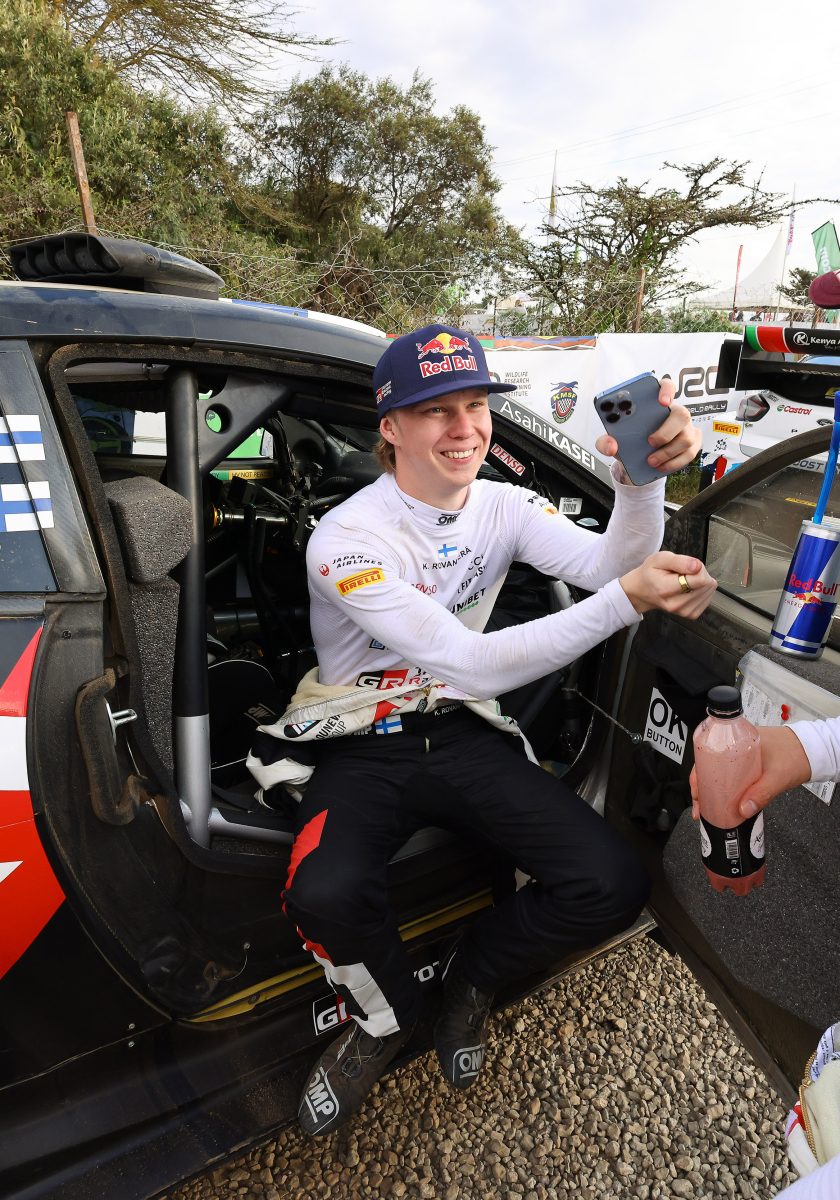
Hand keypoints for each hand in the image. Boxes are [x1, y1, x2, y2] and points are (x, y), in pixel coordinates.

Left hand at [594, 377, 700, 475]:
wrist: (640, 457)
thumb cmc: (630, 440)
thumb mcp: (614, 440)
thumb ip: (605, 441)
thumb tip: (611, 446)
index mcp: (655, 402)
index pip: (667, 385)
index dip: (667, 390)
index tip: (662, 402)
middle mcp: (674, 412)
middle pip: (682, 414)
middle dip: (666, 431)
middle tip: (650, 441)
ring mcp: (686, 428)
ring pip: (686, 438)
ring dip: (668, 452)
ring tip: (651, 460)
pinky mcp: (692, 443)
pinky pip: (689, 453)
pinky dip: (674, 463)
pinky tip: (661, 466)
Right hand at [619, 550, 716, 616]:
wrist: (643, 591)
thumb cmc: (651, 573)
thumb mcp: (660, 559)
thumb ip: (679, 561)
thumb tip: (697, 566)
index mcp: (666, 589)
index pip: (700, 579)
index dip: (698, 567)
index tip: (685, 566)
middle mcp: (675, 604)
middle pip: (706, 584)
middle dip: (699, 573)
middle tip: (683, 573)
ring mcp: (684, 612)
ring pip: (709, 590)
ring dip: (700, 582)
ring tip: (684, 580)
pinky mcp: (691, 615)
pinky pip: (708, 598)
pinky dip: (701, 590)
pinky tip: (688, 588)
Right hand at [689, 725, 811, 819]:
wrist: (814, 750)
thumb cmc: (796, 754)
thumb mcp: (777, 776)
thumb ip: (761, 793)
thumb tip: (743, 810)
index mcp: (737, 739)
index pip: (706, 755)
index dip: (697, 775)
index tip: (696, 792)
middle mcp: (735, 745)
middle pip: (709, 766)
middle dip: (701, 787)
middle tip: (699, 806)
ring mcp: (741, 755)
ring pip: (719, 772)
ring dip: (712, 789)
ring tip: (708, 807)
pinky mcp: (749, 764)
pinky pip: (730, 775)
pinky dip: (725, 787)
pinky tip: (724, 800)